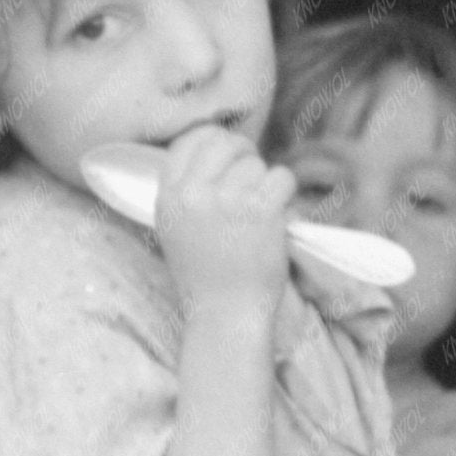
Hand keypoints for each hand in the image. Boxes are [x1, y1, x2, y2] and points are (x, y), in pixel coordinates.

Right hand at [152, 125, 293, 327]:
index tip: (228, 152)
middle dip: (244, 153)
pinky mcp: (259, 210)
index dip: (214, 140)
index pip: (190, 141)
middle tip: (253, 175)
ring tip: (260, 214)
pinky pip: (281, 177)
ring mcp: (227, 201)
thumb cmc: (206, 276)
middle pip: (224, 143)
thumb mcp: (176, 230)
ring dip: (265, 183)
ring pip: (256, 164)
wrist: (226, 314)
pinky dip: (286, 194)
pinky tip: (278, 215)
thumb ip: (185, 191)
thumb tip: (213, 150)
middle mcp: (193, 195)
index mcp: (168, 197)